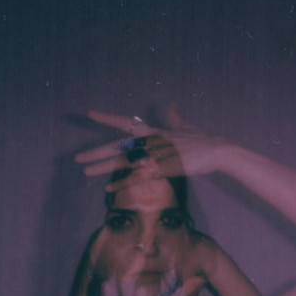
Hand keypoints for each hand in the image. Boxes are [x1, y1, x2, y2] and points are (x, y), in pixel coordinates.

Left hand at [74, 106, 230, 190]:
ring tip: (84, 172)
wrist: (217, 150)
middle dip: (96, 151)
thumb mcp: (185, 126)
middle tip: (78, 157)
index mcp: (154, 131)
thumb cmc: (203, 141)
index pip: (126, 122)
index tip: (89, 114)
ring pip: (123, 162)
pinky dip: (122, 184)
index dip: (107, 118)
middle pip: (118, 145)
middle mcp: (150, 141)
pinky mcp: (162, 169)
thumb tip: (170, 105)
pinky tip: (108, 190)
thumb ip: (174, 117)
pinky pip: (137, 179)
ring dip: (103, 168)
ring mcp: (155, 155)